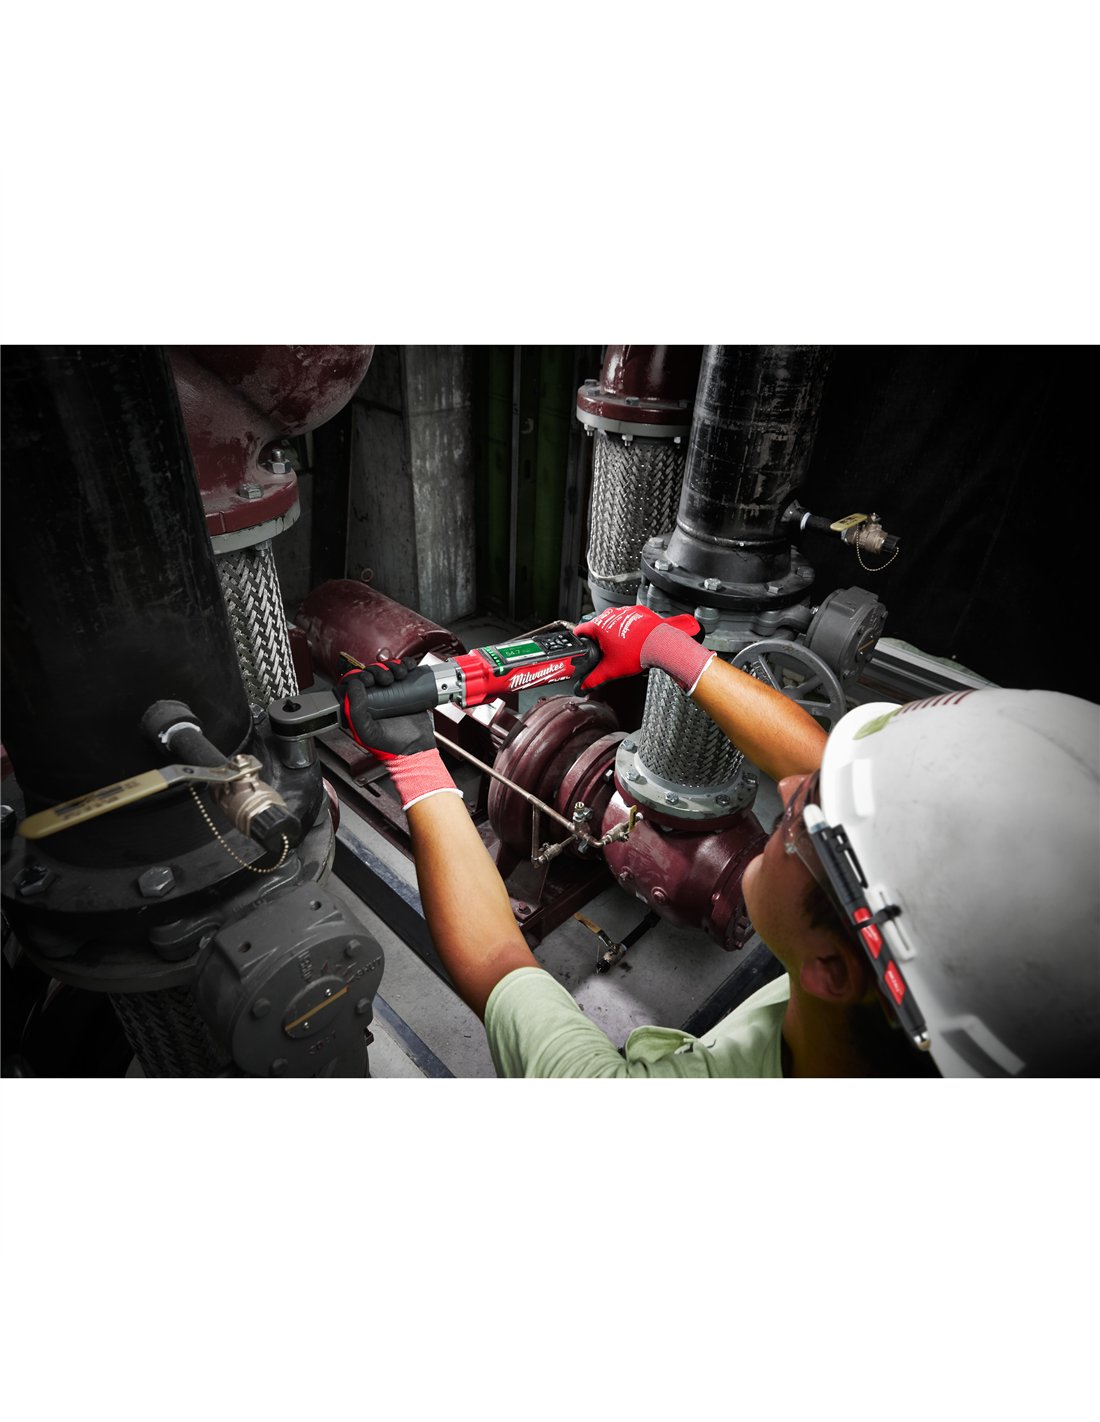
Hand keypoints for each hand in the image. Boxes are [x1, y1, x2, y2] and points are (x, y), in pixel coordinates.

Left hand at [340, 659, 435, 760]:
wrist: (416, 749)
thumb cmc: (390, 745)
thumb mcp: (367, 732)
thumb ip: (355, 712)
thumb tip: (353, 686)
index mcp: (362, 706)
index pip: (357, 682)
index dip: (361, 675)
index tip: (369, 680)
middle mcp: (376, 697)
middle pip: (373, 672)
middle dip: (379, 670)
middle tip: (386, 679)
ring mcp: (393, 693)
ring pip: (388, 669)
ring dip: (393, 666)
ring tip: (399, 675)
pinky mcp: (409, 690)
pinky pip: (406, 671)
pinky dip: (407, 664)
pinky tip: (409, 669)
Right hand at [573, 605, 708, 691]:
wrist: (661, 644)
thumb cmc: (638, 652)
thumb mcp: (611, 670)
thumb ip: (594, 678)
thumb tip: (584, 684)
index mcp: (599, 626)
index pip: (580, 630)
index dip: (579, 639)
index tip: (580, 642)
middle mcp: (610, 615)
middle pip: (598, 626)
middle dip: (599, 638)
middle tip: (606, 651)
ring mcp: (625, 611)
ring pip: (614, 621)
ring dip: (615, 632)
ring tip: (623, 646)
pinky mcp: (638, 611)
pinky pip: (629, 618)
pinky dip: (630, 627)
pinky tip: (634, 638)